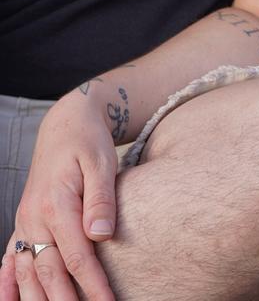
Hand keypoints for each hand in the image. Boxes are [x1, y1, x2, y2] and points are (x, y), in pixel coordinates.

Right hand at [1, 94, 116, 300]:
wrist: (66, 123)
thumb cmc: (88, 141)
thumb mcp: (101, 162)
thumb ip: (101, 200)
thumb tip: (101, 237)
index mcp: (56, 204)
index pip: (76, 257)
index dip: (93, 286)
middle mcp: (34, 217)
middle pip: (49, 272)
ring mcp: (25, 221)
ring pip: (28, 272)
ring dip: (37, 299)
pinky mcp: (23, 222)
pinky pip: (10, 259)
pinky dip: (9, 284)